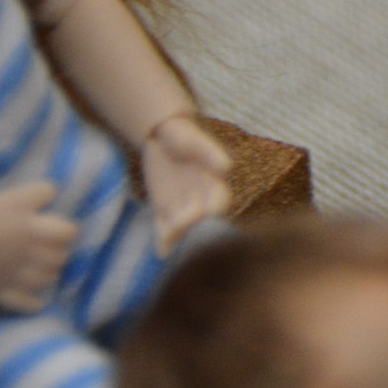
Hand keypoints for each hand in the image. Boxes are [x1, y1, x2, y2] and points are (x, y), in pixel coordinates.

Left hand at [140, 114, 231, 250]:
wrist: (160, 137)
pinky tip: (162, 250)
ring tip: (166, 238)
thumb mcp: (196, 141)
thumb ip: (210, 153)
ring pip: (181, 226)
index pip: (220, 202)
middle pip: (199, 218)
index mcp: (213, 184)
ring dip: (175, 232)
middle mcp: (199, 199)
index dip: (214, 208)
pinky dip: (163, 240)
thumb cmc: (184, 137)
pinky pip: (164, 228)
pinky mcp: (162, 210)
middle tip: (177, 224)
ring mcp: (180, 206)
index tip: (208, 210)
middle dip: (190, 222)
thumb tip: (227, 167)